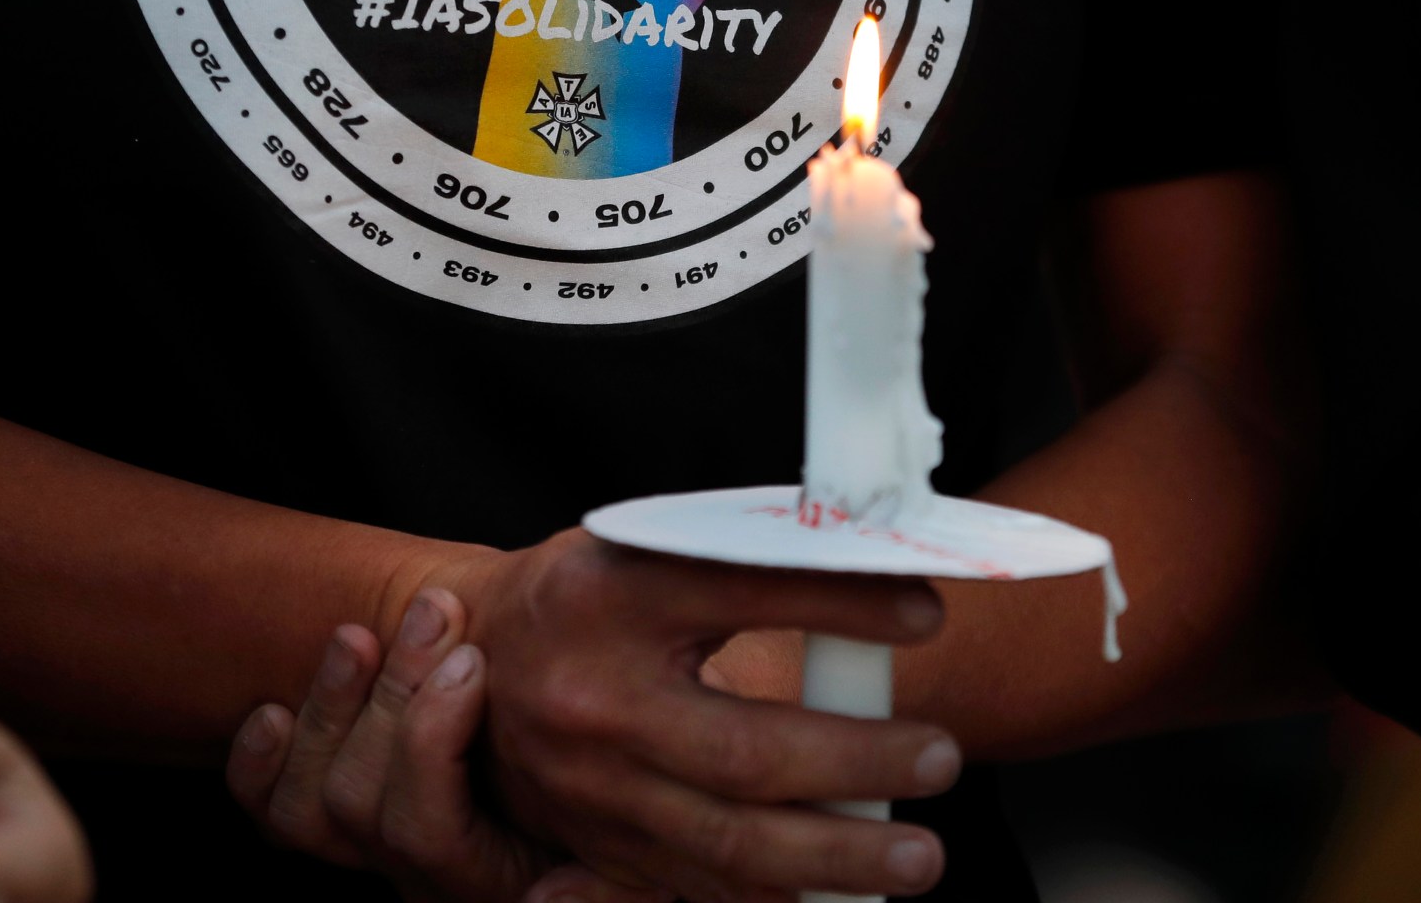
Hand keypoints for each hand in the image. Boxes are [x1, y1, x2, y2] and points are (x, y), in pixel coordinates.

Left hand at [225, 592, 661, 902]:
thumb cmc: (653, 757)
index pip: (423, 830)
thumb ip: (627, 871)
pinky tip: (274, 709)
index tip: (470, 657)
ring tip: (363, 635)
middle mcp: (433, 874)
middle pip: (361, 805)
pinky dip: (260, 760)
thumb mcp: (661, 824)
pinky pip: (272, 813)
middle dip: (391, 696)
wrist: (624, 721)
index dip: (427, 740)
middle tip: (433, 612)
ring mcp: (384, 845)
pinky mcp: (347, 816)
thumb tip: (553, 895)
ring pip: (310, 806)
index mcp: (501, 874)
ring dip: (330, 707)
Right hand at [428, 531, 960, 901]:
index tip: (924, 614)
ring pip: (728, 842)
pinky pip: (699, 886)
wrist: (479, 660)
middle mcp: (591, 700)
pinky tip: (841, 889)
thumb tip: (878, 572)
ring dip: (836, 857)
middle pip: (742, 750)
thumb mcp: (644, 551)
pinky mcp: (597, 847)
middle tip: (941, 759)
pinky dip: (776, 893)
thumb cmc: (587, 597)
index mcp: (605, 596)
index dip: (837, 606)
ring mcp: (590, 789)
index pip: (738, 592)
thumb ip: (743, 561)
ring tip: (916, 858)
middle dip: (856, 763)